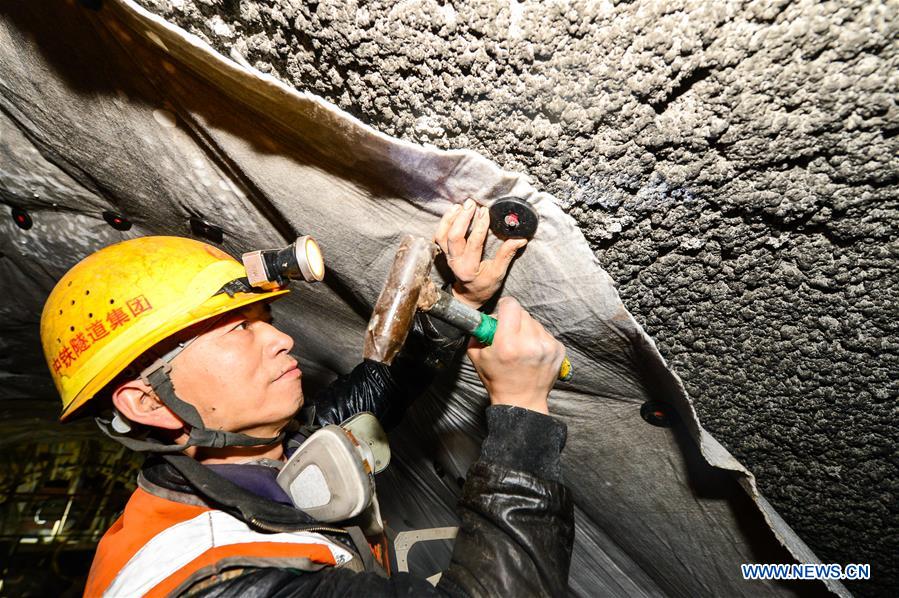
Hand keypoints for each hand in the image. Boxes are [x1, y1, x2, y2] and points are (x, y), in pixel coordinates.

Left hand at [434, 198, 527, 308]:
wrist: (468, 295)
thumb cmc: (484, 286)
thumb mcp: (498, 274)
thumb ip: (506, 255)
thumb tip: (520, 239)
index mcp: (468, 268)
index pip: (473, 243)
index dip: (480, 226)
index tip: (486, 212)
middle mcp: (454, 261)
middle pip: (453, 236)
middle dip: (462, 218)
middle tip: (472, 204)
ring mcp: (447, 256)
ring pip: (442, 235)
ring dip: (450, 218)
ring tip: (460, 205)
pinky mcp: (444, 252)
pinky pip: (439, 236)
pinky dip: (444, 222)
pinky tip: (453, 211)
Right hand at [466, 297, 564, 414]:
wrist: (522, 401)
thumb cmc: (497, 380)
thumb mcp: (477, 356)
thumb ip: (479, 332)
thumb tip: (486, 317)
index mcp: (507, 343)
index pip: (511, 305)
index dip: (504, 308)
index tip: (502, 315)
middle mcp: (529, 343)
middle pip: (523, 313)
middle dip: (515, 320)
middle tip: (509, 335)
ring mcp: (546, 346)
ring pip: (535, 322)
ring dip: (527, 330)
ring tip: (522, 348)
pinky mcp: (558, 349)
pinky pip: (545, 333)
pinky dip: (538, 339)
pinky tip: (532, 354)